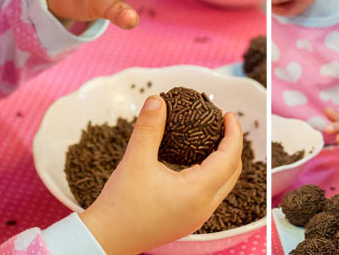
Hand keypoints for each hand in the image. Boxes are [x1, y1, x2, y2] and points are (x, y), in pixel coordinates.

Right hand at [79, 96, 243, 254]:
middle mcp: (203, 208)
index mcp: (197, 192)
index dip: (233, 133)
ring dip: (223, 160)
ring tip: (211, 139)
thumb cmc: (120, 205)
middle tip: (222, 124)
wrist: (105, 240)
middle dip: (232, 145)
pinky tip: (196, 161)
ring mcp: (197, 217)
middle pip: (232, 172)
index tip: (227, 114)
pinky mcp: (187, 221)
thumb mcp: (135, 160)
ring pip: (223, 185)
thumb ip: (149, 128)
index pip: (229, 158)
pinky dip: (212, 174)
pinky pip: (211, 194)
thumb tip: (157, 99)